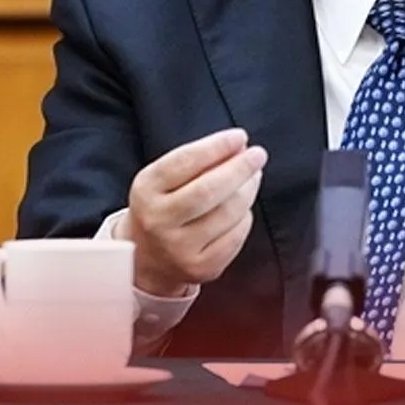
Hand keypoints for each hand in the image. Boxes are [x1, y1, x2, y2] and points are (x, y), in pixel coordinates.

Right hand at [114, 128, 266, 296]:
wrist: (149, 258)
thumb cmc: (164, 207)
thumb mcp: (164, 181)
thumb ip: (196, 162)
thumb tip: (238, 147)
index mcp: (146, 190)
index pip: (185, 162)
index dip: (216, 147)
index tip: (239, 137)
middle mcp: (159, 220)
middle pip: (209, 190)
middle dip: (239, 169)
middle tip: (258, 155)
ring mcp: (180, 248)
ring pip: (228, 214)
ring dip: (248, 191)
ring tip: (254, 177)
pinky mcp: (201, 267)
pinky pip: (236, 236)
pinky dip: (245, 217)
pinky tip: (243, 208)